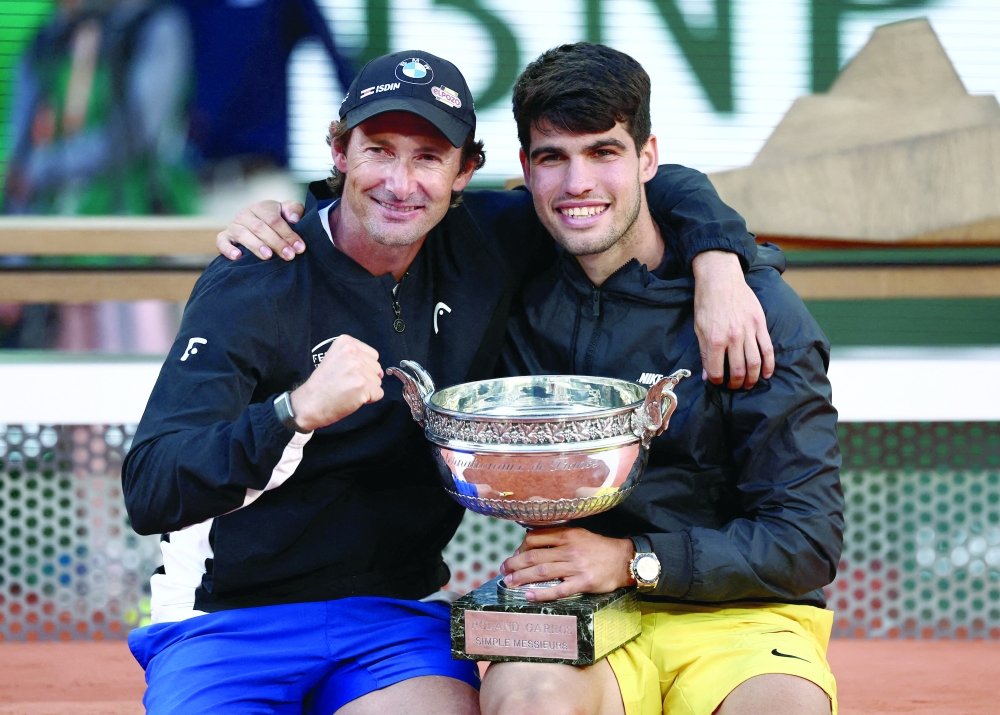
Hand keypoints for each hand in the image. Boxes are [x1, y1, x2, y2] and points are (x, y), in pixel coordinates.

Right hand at [216, 200, 306, 260]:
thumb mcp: (287, 211)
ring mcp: (234, 226)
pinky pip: (222, 242)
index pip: (274, 220)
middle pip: (260, 228)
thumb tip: (294, 219)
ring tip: (268, 256)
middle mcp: (245, 214)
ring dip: (256, 246)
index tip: (299, 248)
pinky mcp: (224, 237)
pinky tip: (238, 257)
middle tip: (289, 255)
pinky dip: (228, 249)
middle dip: (276, 243)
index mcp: (262, 207)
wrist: (259, 223)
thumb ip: (294, 210)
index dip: (288, 234)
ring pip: (243, 234)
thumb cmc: (277, 219)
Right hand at [289, 336, 383, 430]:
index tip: (346, 374)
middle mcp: (352, 353)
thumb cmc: (322, 385)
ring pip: (378, 381)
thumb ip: (358, 359)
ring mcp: (357, 369)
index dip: (363, 368)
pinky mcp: (362, 386)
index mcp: (345, 342)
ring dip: (366, 389)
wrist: (309, 403)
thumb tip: (381, 372)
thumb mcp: (336, 359)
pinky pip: (378, 394)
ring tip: (347, 391)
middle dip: (366, 378)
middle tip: (345, 384)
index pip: (372, 355)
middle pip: (377, 367)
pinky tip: (352, 398)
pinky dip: (369, 400)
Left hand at [498, 527, 634, 601]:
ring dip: (522, 578)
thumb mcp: (579, 534)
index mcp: (567, 534)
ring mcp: (576, 567)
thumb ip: (558, 537)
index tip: (513, 556)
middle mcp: (569, 549)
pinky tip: (529, 596)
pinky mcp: (584, 583)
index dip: (519, 548)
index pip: (535, 538)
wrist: (624, 560)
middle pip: (534, 556)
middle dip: (514, 564)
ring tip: (509, 583)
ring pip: (542, 572)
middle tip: (503, 571)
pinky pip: (558, 590)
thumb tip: (532, 543)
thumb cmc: (598, 548)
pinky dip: (542, 593)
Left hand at [691, 250, 773, 388]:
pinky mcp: (760, 324)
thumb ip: (704, 353)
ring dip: (753, 378)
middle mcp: (733, 338)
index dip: (718, 381)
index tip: (719, 382)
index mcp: (715, 340)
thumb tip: (707, 375)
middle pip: (739, 371)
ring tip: (749, 384)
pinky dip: (769, 364)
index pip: (717, 371)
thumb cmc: (706, 303)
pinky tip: (766, 374)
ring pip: (755, 363)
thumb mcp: (699, 328)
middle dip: (737, 383)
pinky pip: (768, 348)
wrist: (720, 279)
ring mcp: (748, 331)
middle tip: (735, 386)